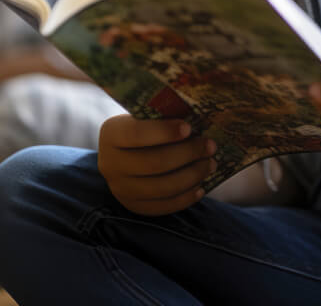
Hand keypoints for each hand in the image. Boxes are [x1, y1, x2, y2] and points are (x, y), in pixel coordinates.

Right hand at [98, 114, 216, 215]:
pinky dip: (184, 198)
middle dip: (188, 154)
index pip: (137, 134)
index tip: (189, 127)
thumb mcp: (146, 115)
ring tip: (210, 164)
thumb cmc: (145, 126)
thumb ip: (164, 115)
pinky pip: (162, 206)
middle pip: (153, 163)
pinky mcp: (132, 206)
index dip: (164, 131)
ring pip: (160, 188)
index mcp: (112, 134)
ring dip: (191, 176)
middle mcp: (110, 164)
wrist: (125, 152)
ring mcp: (119, 189)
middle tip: (211, 146)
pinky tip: (201, 187)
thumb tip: (199, 115)